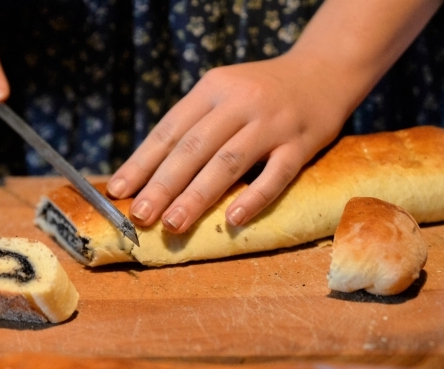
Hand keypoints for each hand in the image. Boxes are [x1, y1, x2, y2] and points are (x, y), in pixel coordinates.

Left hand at [107, 55, 345, 232]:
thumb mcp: (223, 94)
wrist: (324, 70)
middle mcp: (239, 102)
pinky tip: (232, 220)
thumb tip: (150, 174)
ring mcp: (272, 123)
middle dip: (163, 184)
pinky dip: (254, 198)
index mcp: (212, 89)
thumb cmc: (262, 91)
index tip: (118, 190)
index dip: (142, 162)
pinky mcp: (302, 142)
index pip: (170, 130)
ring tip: (174, 223)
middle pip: (194, 148)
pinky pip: (276, 174)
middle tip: (141, 215)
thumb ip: (193, 126)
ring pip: (228, 162)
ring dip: (198, 195)